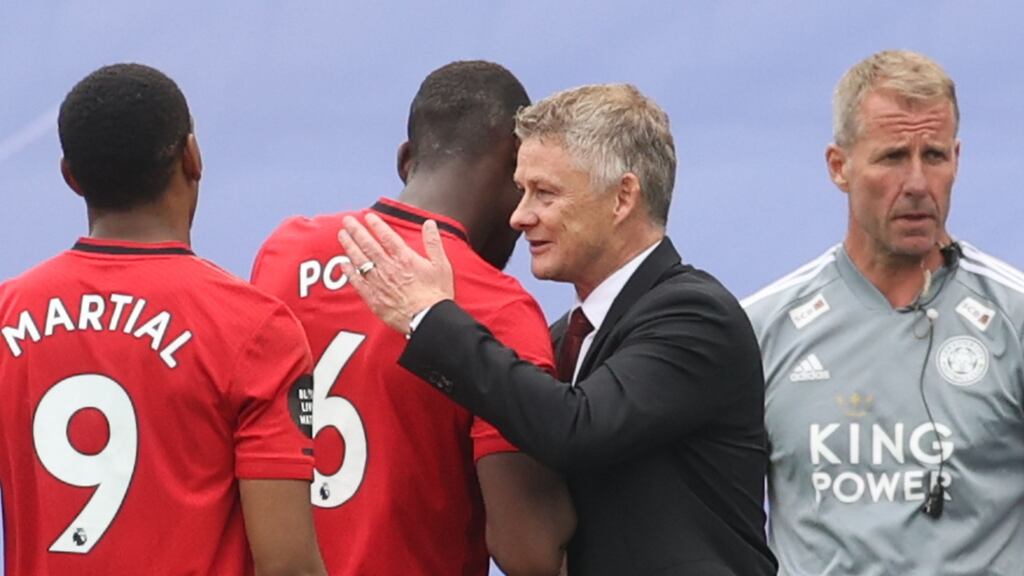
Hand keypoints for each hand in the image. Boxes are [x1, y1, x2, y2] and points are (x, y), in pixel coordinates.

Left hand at [337, 213, 453, 333]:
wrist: (428, 320)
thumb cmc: (437, 294)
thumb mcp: (441, 265)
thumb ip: (433, 242)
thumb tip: (429, 223)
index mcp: (404, 258)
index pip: (387, 236)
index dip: (376, 225)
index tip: (368, 216)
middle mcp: (388, 267)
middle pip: (368, 245)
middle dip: (357, 231)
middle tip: (347, 221)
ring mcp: (379, 283)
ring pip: (360, 261)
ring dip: (350, 246)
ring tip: (342, 235)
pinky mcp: (374, 299)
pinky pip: (358, 283)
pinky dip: (350, 272)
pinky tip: (344, 264)